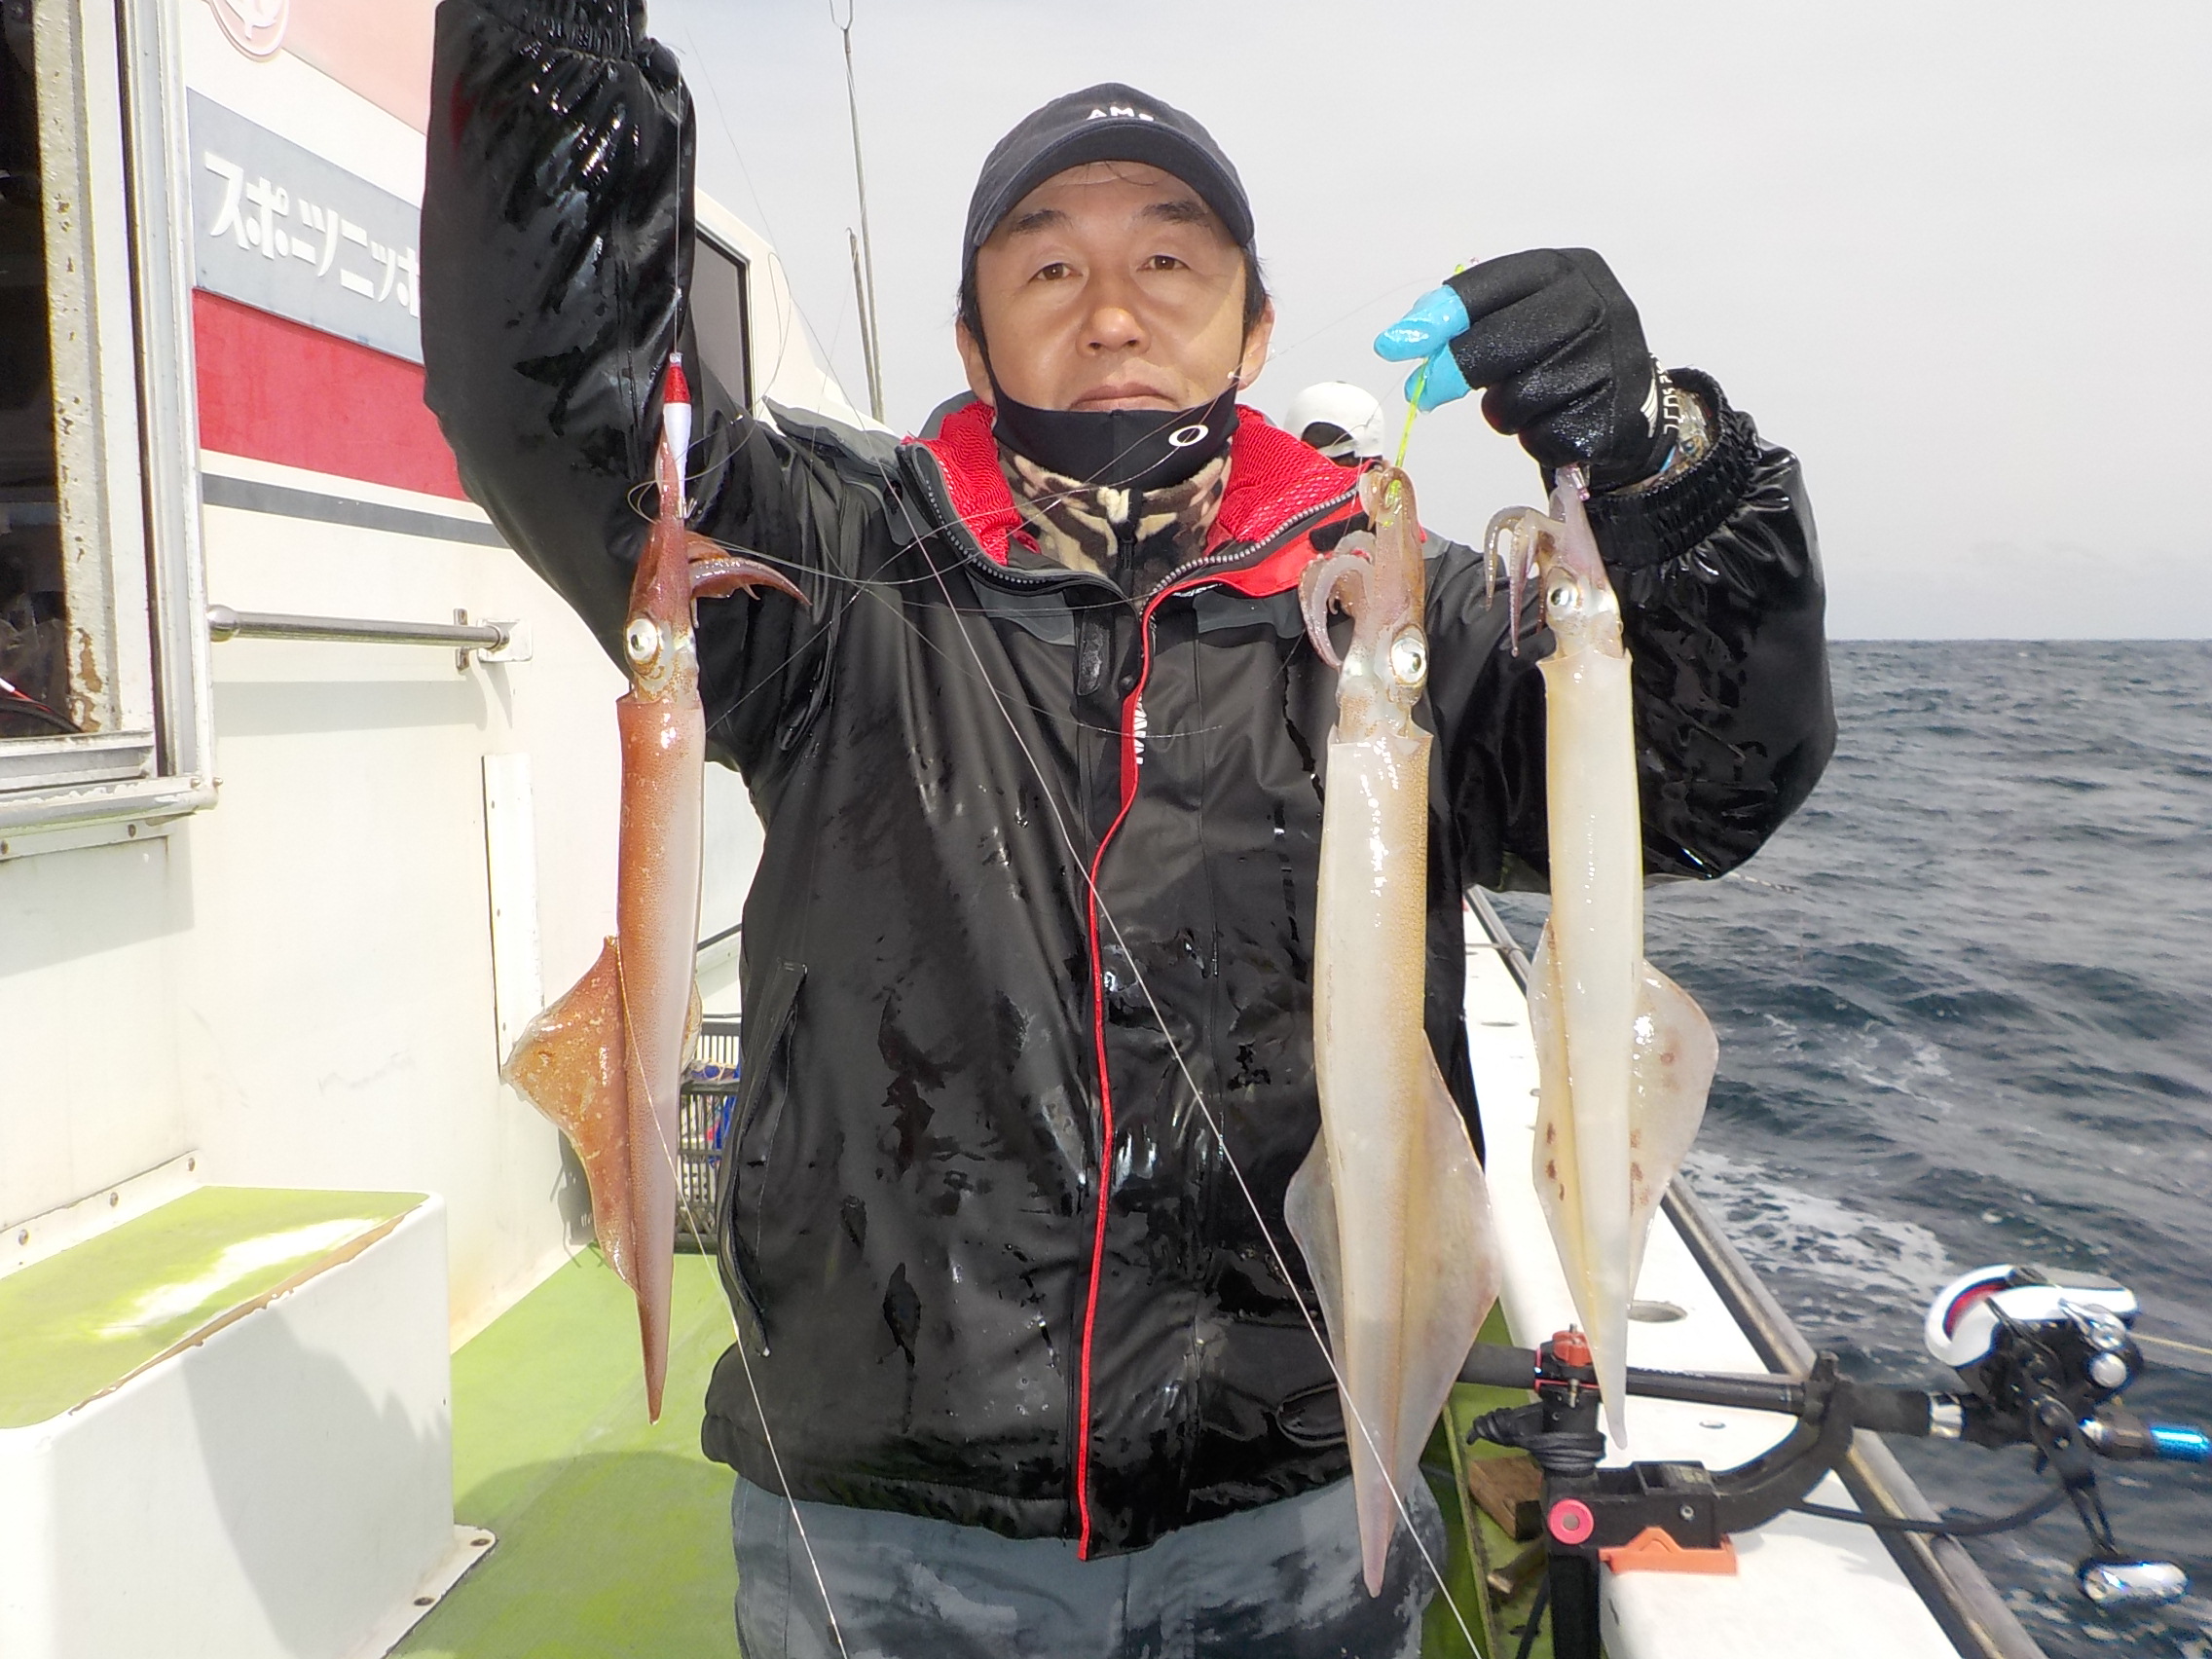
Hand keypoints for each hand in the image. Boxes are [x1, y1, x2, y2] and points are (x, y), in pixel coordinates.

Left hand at [1374, 250, 1668, 488]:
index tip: (1393, 345)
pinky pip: (1542, 435)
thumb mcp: (1523, 317)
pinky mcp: (1612, 414)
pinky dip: (1532, 437)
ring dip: (1502, 411)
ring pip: (1518, 396)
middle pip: (1499, 342)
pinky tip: (1552, 421)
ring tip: (1522, 401)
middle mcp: (1597, 304)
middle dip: (1453, 371)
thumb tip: (1407, 334)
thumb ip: (1470, 319)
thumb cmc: (1558, 354)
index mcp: (1567, 268)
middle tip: (1426, 391)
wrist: (1628, 404)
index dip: (1437, 319)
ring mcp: (1611, 359)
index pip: (1489, 287)